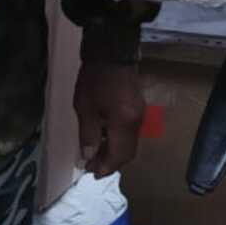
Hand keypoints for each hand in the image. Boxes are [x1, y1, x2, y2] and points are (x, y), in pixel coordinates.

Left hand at [74, 60, 145, 178]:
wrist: (112, 51)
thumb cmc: (95, 78)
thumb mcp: (85, 107)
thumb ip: (88, 134)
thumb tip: (89, 156)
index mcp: (124, 122)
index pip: (118, 155)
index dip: (106, 167)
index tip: (92, 174)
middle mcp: (137, 121)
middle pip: (127, 152)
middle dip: (111, 162)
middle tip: (92, 165)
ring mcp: (140, 114)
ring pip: (129, 143)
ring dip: (114, 151)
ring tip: (95, 153)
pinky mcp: (138, 107)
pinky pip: (130, 132)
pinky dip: (118, 140)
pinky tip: (104, 137)